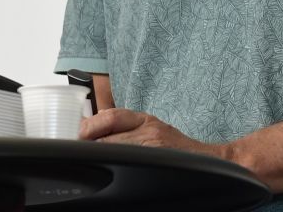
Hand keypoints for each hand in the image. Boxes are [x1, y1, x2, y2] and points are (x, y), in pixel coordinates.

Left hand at [80, 108, 223, 156]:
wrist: (209, 161)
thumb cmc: (179, 150)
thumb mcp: (155, 131)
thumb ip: (129, 129)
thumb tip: (95, 130)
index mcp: (146, 119)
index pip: (111, 115)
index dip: (90, 124)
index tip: (75, 133)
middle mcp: (149, 128)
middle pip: (108, 131)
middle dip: (87, 141)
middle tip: (73, 149)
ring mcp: (153, 144)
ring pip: (114, 145)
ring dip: (97, 153)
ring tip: (87, 160)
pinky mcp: (157, 157)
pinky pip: (127, 157)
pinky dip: (114, 161)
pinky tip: (109, 167)